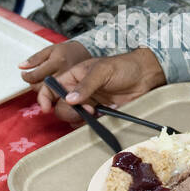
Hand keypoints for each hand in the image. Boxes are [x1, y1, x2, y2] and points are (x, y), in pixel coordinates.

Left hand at [19, 40, 91, 86]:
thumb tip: (21, 66)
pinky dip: (51, 93)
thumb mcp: (50, 49)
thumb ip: (35, 59)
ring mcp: (69, 82)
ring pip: (48, 93)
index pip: (35, 75)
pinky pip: (57, 95)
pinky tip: (51, 86)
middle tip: (34, 77)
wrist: (86, 53)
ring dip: (42, 88)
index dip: (27, 76)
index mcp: (57, 62)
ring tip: (42, 80)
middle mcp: (63, 73)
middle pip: (41, 86)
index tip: (24, 75)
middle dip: (34, 83)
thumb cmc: (67, 51)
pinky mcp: (72, 88)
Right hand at [37, 47, 166, 123]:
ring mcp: (87, 102)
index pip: (50, 87)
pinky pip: (85, 123)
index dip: (44, 98)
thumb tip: (69, 99)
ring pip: (71, 117)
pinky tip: (100, 116)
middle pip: (60, 106)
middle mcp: (77, 90)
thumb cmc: (123, 66)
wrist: (145, 76)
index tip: (46, 108)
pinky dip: (89, 124)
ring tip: (95, 111)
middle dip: (69, 110)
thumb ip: (86, 85)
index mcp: (73, 75)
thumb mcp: (102, 71)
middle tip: (87, 107)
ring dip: (80, 118)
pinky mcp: (98, 113)